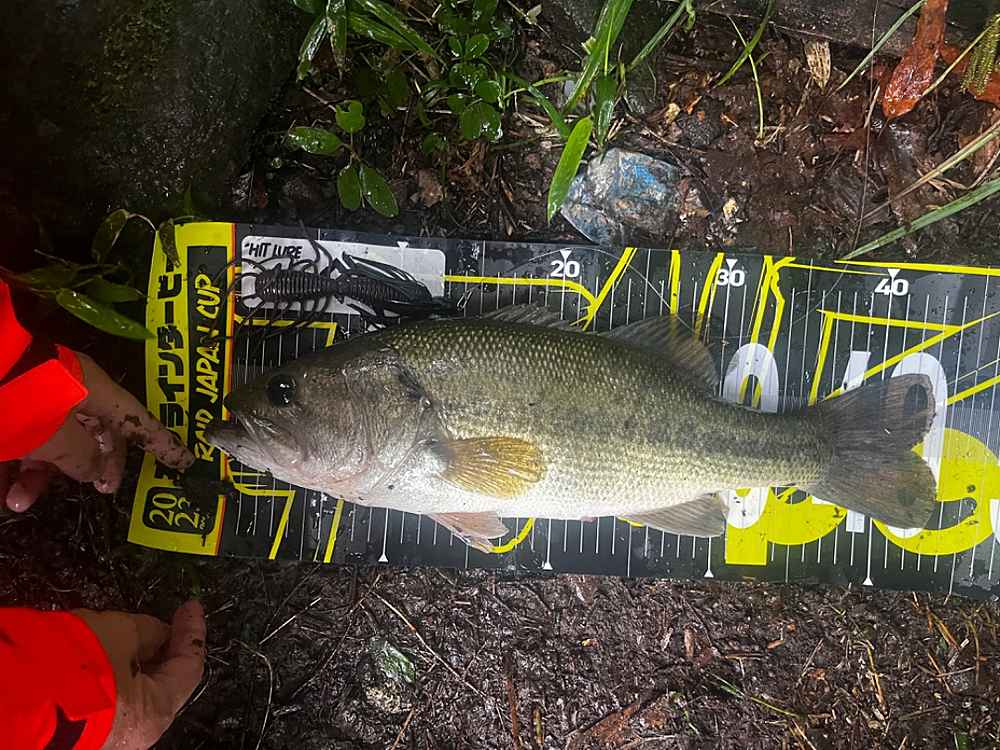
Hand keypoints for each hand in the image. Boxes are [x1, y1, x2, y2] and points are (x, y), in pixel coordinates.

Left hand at [2, 352, 193, 510]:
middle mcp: (71, 392)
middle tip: (101, 490)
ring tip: (19, 501)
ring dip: (39, 475)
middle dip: (92, 466)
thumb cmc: (22, 402)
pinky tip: (2, 492)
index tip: (184, 460)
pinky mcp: (9, 407)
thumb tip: (96, 471)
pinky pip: (21, 440)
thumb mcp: (57, 438)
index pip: (139, 421)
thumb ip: (84, 459)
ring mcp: (37, 398)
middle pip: (95, 433)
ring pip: (52, 441)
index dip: (161, 443)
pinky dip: (15, 465)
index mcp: (95, 391)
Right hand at [74, 600, 206, 749]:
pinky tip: (104, 656)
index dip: (191, 632)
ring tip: (131, 633)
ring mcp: (106, 738)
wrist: (10, 696)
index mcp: (154, 713)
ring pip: (132, 693)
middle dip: (161, 650)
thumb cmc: (74, 666)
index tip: (190, 608)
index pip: (188, 666)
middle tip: (165, 620)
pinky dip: (111, 677)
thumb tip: (159, 633)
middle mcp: (135, 736)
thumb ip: (147, 632)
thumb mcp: (119, 634)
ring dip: (134, 662)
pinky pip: (107, 701)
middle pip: (161, 684)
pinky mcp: (79, 733)